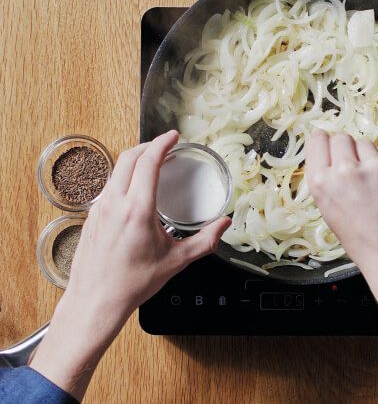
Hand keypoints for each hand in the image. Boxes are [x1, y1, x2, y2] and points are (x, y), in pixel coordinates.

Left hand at [66, 129, 230, 318]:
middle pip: (128, 157)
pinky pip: (108, 186)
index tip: (173, 137)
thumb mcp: (176, 261)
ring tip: (152, 164)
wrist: (96, 301)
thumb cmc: (133, 283)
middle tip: (166, 145)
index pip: (147, 162)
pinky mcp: (91, 217)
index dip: (162, 143)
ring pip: (115, 170)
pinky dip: (124, 177)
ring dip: (134, 160)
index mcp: (137, 210)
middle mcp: (114, 203)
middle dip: (148, 145)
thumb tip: (224, 224)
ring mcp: (99, 209)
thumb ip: (205, 240)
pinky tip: (135, 189)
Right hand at [305, 131, 377, 400]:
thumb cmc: (365, 251)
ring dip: (368, 156)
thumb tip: (332, 158)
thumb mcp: (333, 220)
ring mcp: (374, 169)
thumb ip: (330, 184)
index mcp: (321, 187)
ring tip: (374, 183)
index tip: (330, 151)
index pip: (316, 140)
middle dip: (346, 150)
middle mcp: (346, 173)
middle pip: (339, 135)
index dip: (325, 146)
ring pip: (365, 140)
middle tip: (355, 172)